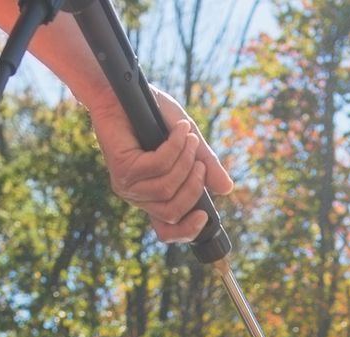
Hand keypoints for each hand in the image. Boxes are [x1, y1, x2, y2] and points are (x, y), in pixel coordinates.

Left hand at [87, 88, 233, 243]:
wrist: (123, 91)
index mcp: (151, 197)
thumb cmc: (152, 115)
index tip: (204, 217)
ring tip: (189, 137)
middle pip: (172, 213)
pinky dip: (175, 147)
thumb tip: (226, 189)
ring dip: (185, 161)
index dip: (186, 232)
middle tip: (200, 161)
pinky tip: (180, 130)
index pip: (166, 230)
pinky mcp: (123, 168)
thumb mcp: (187, 143)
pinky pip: (159, 166)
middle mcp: (137, 196)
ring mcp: (127, 185)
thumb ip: (204, 165)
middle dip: (193, 187)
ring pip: (166, 189)